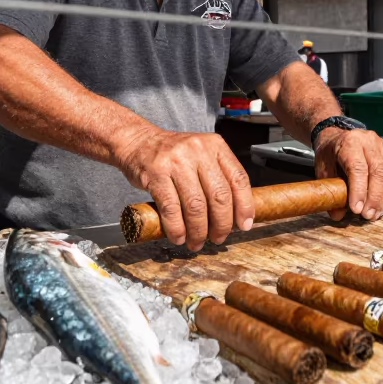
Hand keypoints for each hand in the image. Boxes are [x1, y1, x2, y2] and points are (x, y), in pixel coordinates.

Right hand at [115, 128, 254, 251]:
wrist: (137, 141)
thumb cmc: (172, 155)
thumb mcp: (201, 155)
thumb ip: (218, 177)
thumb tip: (235, 215)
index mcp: (215, 145)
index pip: (238, 179)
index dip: (244, 206)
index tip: (243, 225)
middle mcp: (198, 150)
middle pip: (219, 196)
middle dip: (221, 224)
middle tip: (218, 238)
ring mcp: (176, 161)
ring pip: (195, 206)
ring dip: (198, 231)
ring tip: (196, 242)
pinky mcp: (156, 173)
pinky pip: (171, 208)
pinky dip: (177, 228)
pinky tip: (178, 237)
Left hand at [314, 128, 382, 221]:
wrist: (337, 136)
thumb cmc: (330, 152)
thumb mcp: (323, 168)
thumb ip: (330, 190)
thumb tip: (338, 215)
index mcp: (350, 143)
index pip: (358, 168)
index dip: (359, 191)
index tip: (356, 209)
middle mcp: (370, 143)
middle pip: (378, 172)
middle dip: (374, 198)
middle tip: (367, 216)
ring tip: (376, 214)